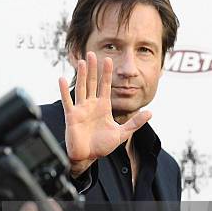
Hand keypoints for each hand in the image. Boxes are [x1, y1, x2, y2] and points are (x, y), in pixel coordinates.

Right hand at [58, 52, 151, 177]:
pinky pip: (67, 101)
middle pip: (92, 83)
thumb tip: (150, 113)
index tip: (108, 60)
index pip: (105, 86)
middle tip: (92, 54)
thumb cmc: (101, 146)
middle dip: (92, 68)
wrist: (87, 157)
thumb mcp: (122, 134)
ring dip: (81, 75)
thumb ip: (135, 123)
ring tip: (82, 61)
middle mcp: (91, 105)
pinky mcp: (72, 116)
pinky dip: (64, 90)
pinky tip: (61, 79)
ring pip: (81, 88)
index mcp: (103, 107)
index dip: (106, 73)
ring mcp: (81, 109)